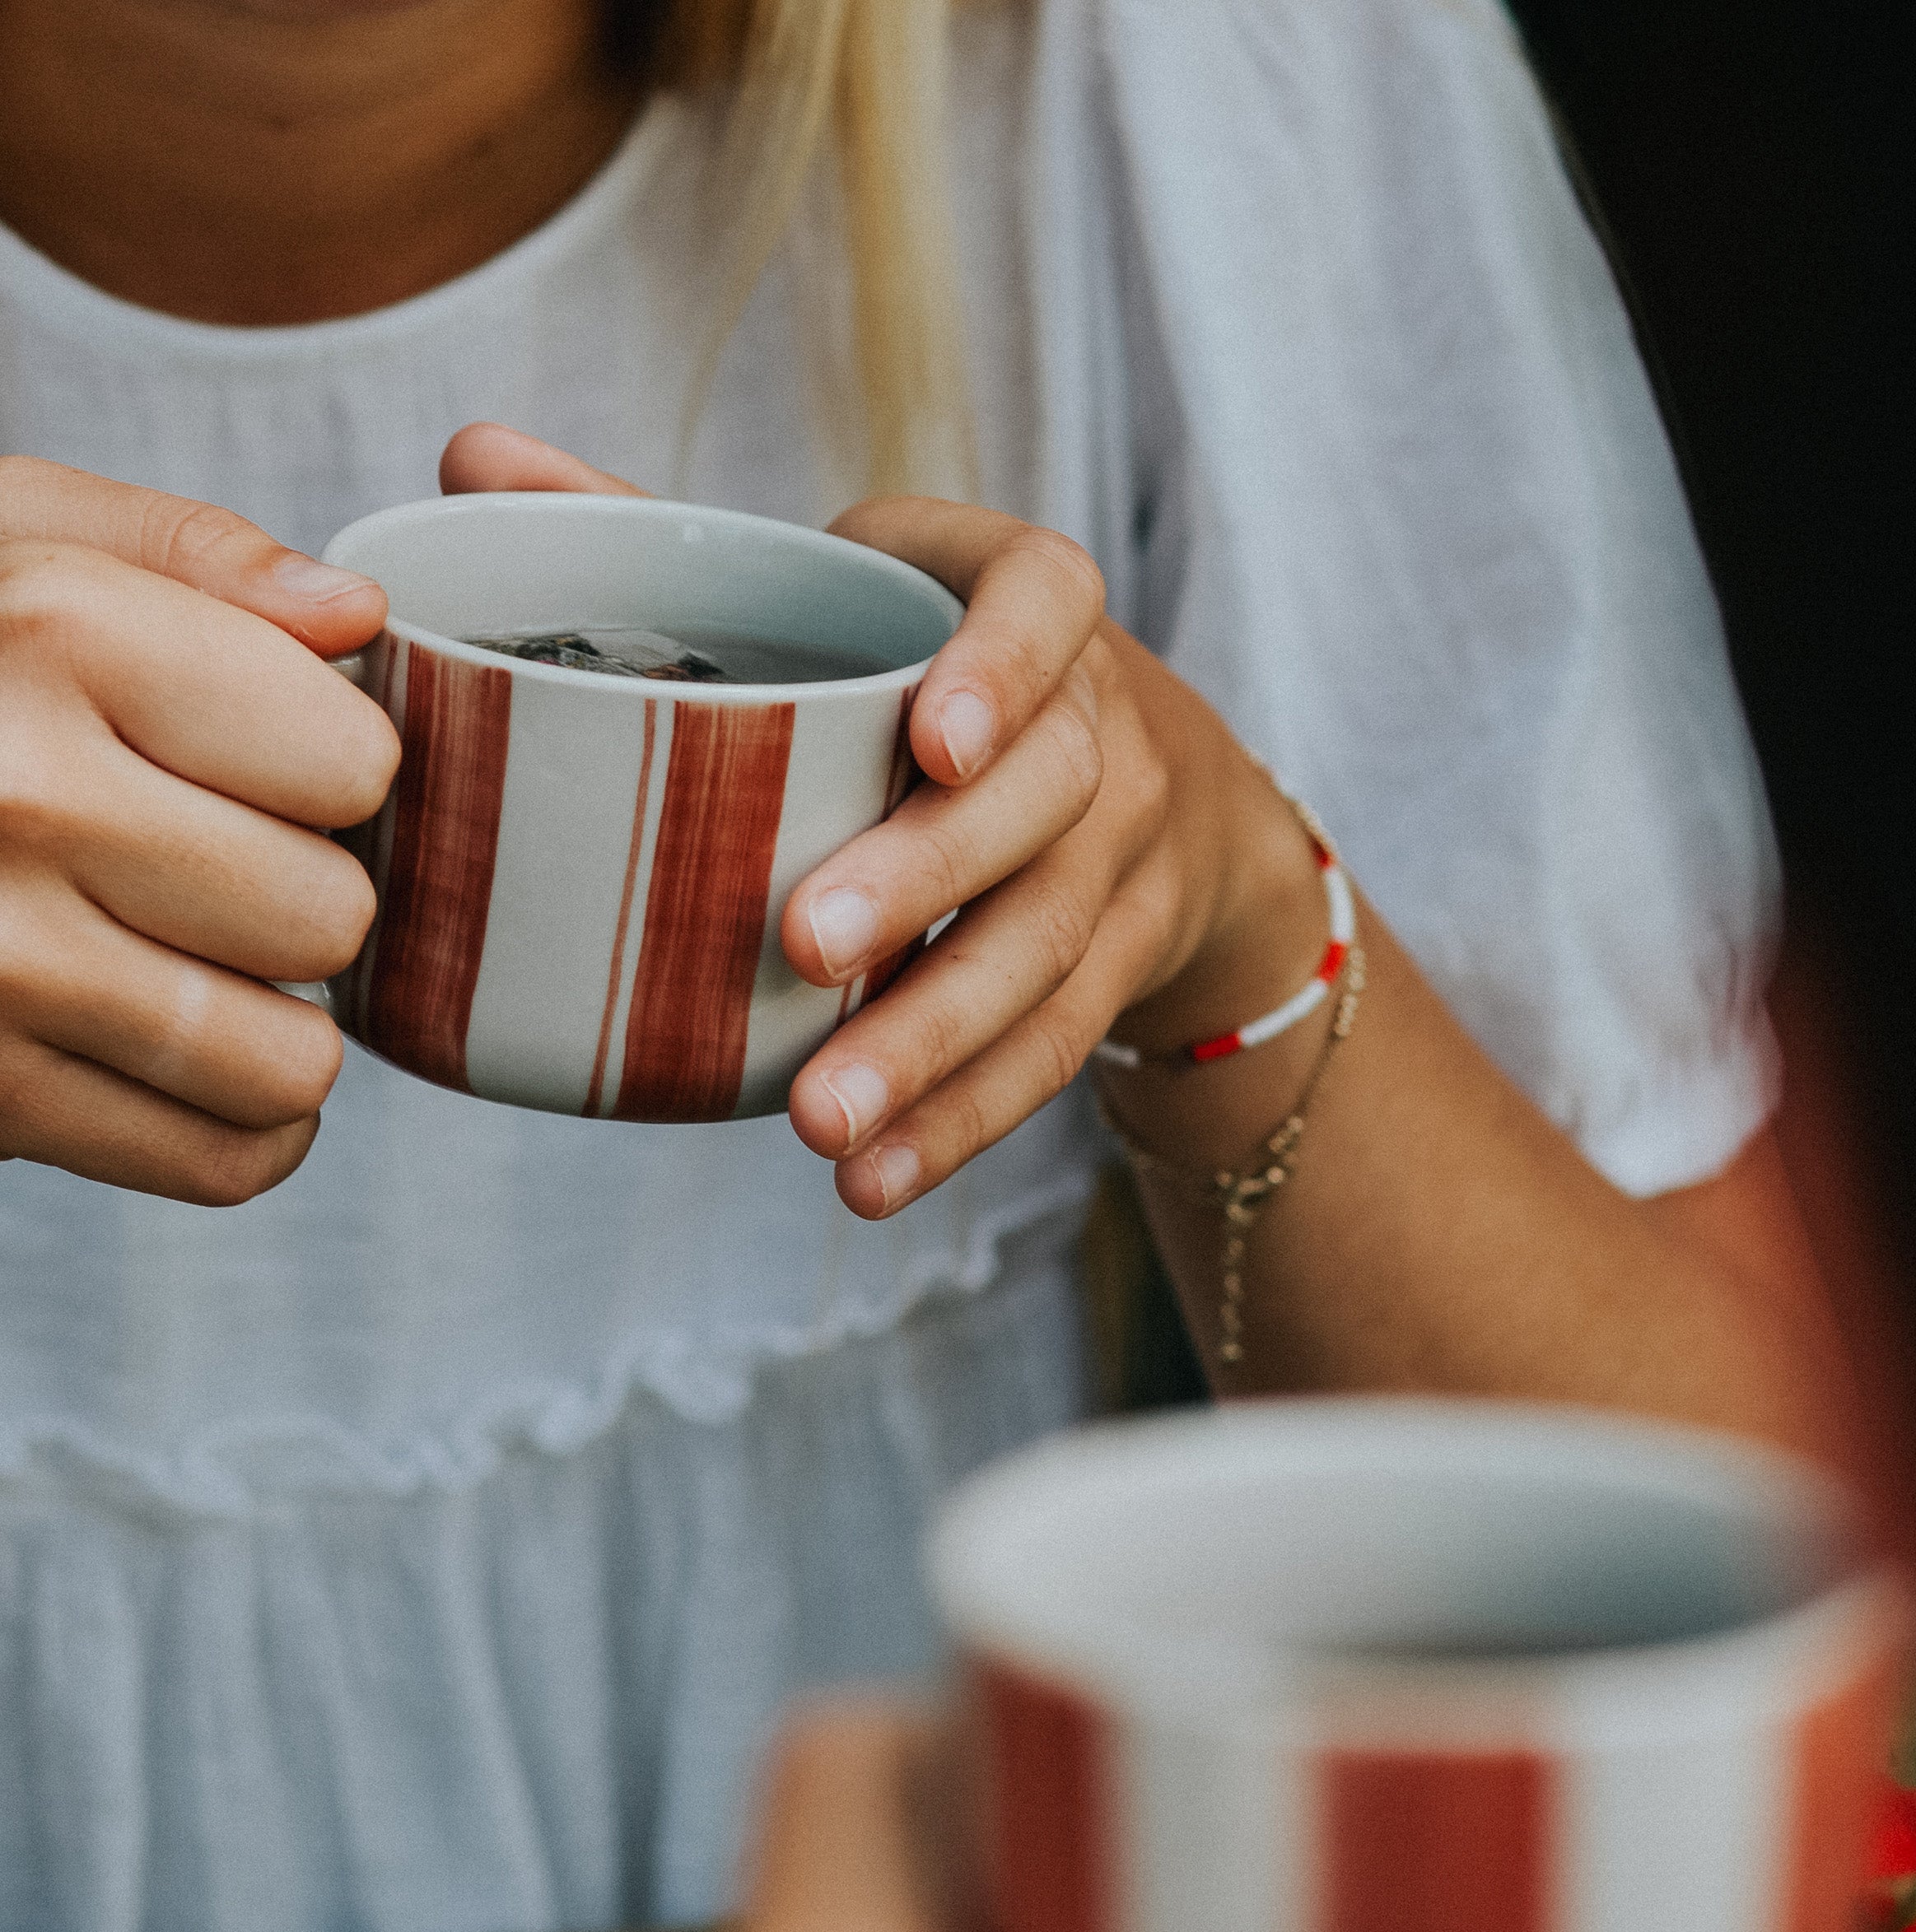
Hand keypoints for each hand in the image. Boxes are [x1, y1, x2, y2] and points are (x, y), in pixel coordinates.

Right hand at [0, 456, 395, 1200]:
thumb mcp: (8, 537)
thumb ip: (190, 555)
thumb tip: (356, 616)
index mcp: (58, 633)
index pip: (357, 764)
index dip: (325, 766)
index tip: (251, 760)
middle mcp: (19, 798)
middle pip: (334, 917)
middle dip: (298, 898)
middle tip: (202, 866)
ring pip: (291, 1059)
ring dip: (267, 1023)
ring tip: (180, 955)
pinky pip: (224, 1159)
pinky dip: (232, 1126)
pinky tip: (168, 1047)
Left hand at [440, 426, 1329, 1215]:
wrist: (1138, 788)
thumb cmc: (930, 672)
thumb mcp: (844, 585)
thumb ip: (668, 531)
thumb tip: (470, 456)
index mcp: (1029, 604)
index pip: (1048, 601)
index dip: (1005, 666)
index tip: (931, 738)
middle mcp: (1102, 729)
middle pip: (1046, 804)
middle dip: (932, 878)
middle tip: (804, 940)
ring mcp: (1124, 859)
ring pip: (1050, 953)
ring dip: (938, 1043)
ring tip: (819, 1122)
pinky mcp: (1117, 968)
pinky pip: (1055, 1054)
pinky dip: (962, 1123)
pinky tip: (870, 1183)